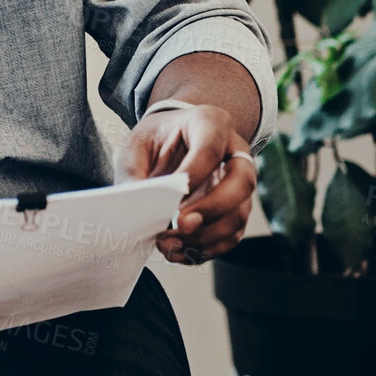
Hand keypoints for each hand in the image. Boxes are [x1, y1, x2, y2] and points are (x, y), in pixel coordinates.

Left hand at [115, 102, 254, 263]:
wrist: (170, 140)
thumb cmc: (153, 139)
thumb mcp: (134, 145)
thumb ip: (133, 172)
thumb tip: (139, 207)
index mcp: (210, 123)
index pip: (210, 148)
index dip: (194, 174)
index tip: (170, 196)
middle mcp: (234, 152)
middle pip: (242, 183)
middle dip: (211, 209)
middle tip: (180, 225)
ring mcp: (240, 182)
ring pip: (240, 214)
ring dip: (207, 237)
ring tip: (171, 245)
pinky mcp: (236, 208)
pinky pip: (232, 234)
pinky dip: (207, 248)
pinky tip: (180, 252)